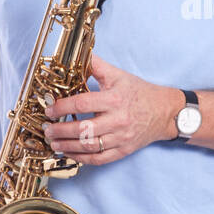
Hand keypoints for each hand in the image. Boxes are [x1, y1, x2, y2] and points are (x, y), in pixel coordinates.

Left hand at [42, 54, 177, 164]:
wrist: (165, 112)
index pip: (82, 103)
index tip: (49, 110)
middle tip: (47, 129)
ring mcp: (121, 138)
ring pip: (89, 146)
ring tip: (53, 143)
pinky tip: (69, 153)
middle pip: (83, 129)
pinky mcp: (123, 151)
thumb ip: (96, 66)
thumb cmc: (139, 93)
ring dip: (67, 146)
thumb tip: (78, 54)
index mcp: (114, 99)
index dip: (62, 107)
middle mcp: (118, 120)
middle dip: (60, 131)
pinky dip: (81, 158)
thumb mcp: (119, 76)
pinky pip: (99, 159)